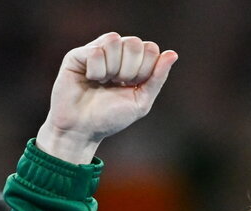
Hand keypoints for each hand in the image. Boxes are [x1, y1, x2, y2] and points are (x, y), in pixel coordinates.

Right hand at [35, 32, 176, 163]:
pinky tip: (90, 80)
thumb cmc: (111, 117)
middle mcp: (116, 53)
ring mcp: (96, 51)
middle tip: (118, 84)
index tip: (133, 86)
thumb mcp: (141, 101)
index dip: (146, 69)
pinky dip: (96, 71)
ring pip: (115, 41)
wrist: (83, 130)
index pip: (150, 48)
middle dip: (130, 69)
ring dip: (112, 69)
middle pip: (134, 42)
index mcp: (133, 62)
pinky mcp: (78, 55)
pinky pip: (96, 51)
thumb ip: (157, 78)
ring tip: (103, 82)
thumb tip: (173, 54)